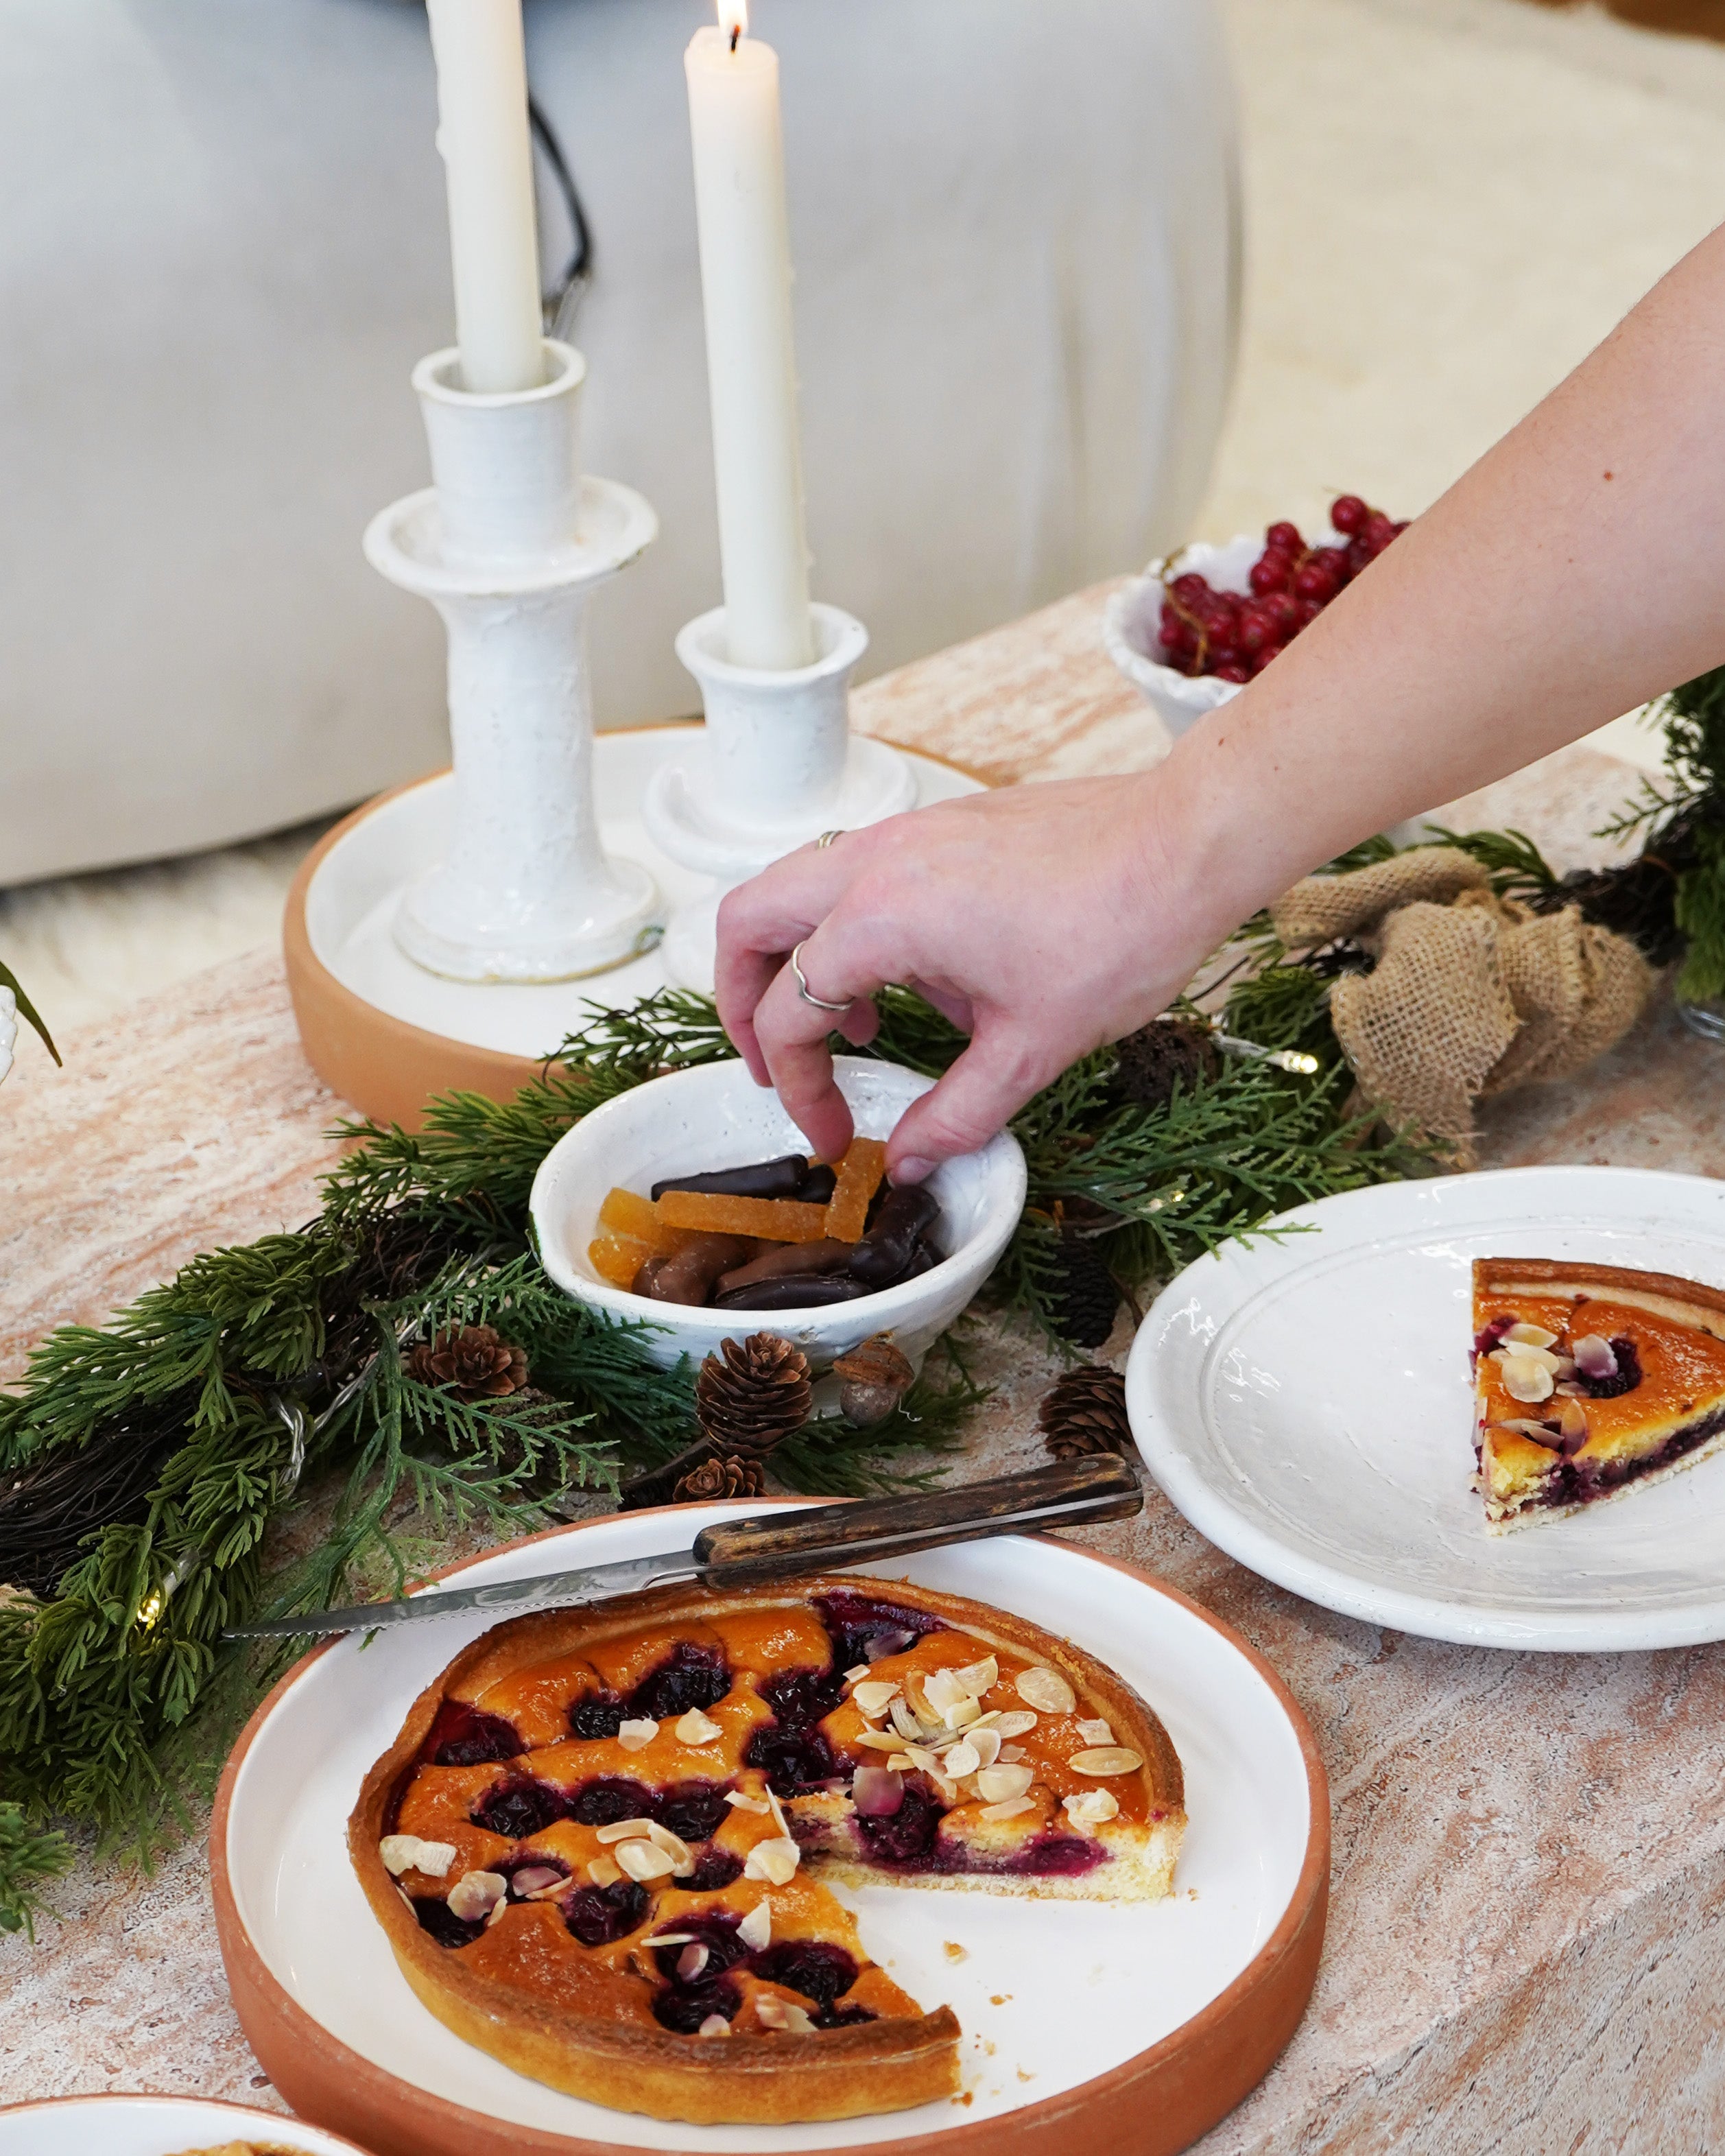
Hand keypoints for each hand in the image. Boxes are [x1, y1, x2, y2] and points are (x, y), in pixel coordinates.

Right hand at [714, 770, 1240, 1179]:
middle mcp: (876, 862)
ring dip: (794, 959)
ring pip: (795, 886)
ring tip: (849, 1029)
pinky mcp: (940, 827)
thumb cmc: (1121, 928)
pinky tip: (912, 981)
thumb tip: (910, 1163)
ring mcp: (907, 834)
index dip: (800, 1089)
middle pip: (749, 922)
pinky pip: (854, 873)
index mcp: (882, 918)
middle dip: (740, 1000)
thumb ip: (956, 1115)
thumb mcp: (1033, 1049)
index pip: (792, 1013)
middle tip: (773, 1065)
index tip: (832, 1135)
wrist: (1187, 843)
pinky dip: (847, 927)